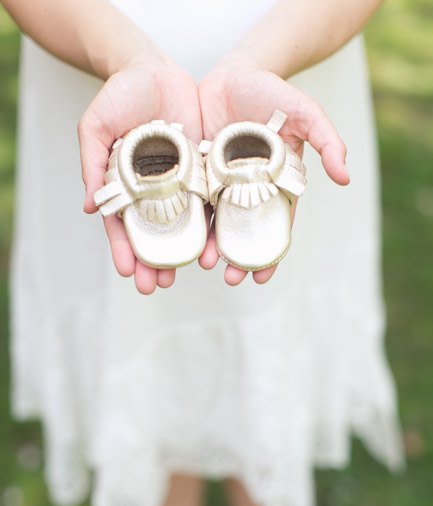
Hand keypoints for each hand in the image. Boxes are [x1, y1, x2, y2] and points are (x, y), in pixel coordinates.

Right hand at [78, 60, 201, 293]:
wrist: (154, 69)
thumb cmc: (119, 95)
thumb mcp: (95, 127)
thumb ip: (92, 164)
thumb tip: (91, 207)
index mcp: (125, 185)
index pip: (123, 224)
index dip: (124, 248)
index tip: (127, 271)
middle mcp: (154, 189)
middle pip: (155, 232)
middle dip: (155, 260)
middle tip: (154, 286)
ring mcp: (180, 181)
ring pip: (185, 223)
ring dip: (188, 249)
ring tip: (193, 272)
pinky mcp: (204, 168)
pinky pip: (210, 198)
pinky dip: (213, 221)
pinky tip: (217, 243)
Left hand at [198, 64, 349, 285]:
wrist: (236, 72)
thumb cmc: (274, 92)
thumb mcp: (306, 113)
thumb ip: (327, 141)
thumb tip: (346, 178)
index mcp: (276, 183)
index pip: (275, 225)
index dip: (270, 252)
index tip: (263, 277)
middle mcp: (249, 188)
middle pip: (244, 230)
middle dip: (238, 257)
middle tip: (232, 279)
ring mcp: (222, 182)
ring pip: (217, 220)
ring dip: (212, 245)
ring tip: (205, 264)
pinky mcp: (199, 171)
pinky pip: (194, 198)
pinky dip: (191, 218)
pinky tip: (185, 235)